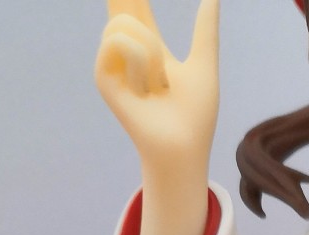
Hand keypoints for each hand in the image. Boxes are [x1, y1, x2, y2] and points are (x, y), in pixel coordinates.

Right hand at [95, 0, 219, 179]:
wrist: (184, 147)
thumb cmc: (196, 115)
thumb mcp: (205, 63)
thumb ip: (206, 28)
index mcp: (148, 44)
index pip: (132, 3)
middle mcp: (126, 50)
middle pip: (117, 3)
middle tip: (143, 55)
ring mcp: (111, 62)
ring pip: (129, 26)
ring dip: (153, 54)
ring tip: (158, 83)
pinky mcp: (102, 76)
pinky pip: (121, 43)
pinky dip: (142, 63)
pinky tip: (145, 89)